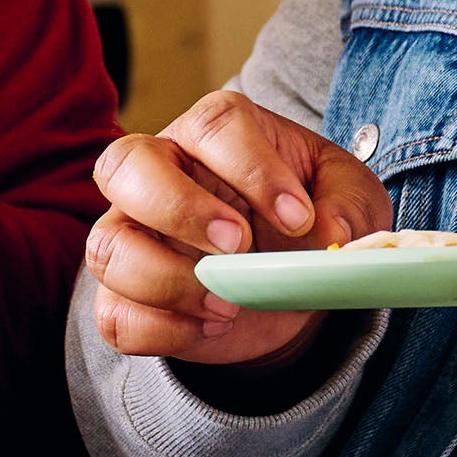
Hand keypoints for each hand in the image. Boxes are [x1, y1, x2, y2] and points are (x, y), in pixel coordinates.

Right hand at [87, 90, 391, 367]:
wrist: (287, 281)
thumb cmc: (307, 219)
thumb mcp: (349, 200)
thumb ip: (348, 206)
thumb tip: (330, 234)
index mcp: (212, 135)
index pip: (212, 127)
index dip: (252, 169)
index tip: (299, 217)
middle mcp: (156, 175)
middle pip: (124, 165)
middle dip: (179, 208)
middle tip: (238, 246)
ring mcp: (130, 234)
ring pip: (107, 247)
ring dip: (166, 280)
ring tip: (229, 304)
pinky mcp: (123, 295)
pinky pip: (116, 315)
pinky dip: (163, 330)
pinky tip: (213, 326)